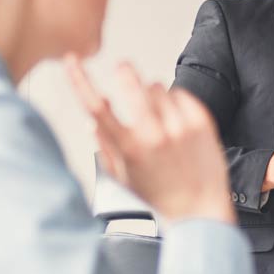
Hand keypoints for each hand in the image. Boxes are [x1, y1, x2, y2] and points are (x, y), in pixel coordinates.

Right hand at [66, 58, 233, 224]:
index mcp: (128, 149)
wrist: (200, 212)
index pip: (95, 106)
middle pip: (132, 85)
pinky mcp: (202, 124)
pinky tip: (176, 119)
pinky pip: (182, 94)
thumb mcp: (123, 178)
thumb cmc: (160, 199)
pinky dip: (176, 100)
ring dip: (153, 95)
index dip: (79, 80)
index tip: (71, 61)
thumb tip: (90, 121)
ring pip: (158, 88)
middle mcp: (154, 136)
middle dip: (124, 72)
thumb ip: (105, 147)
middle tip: (123, 68)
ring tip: (158, 117)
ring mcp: (180, 128)